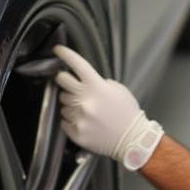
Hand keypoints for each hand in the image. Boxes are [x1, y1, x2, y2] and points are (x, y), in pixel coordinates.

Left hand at [54, 45, 161, 166]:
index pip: (77, 64)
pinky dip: (71, 119)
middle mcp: (85, 100)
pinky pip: (64, 120)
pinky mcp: (76, 132)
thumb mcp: (117, 90)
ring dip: (70, 103)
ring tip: (86, 110)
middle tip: (69, 83)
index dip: (65, 54)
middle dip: (63, 79)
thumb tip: (81, 79)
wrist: (132, 139)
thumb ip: (98, 82)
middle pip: (62, 81)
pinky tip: (84, 121)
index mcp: (97, 87)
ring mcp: (79, 117)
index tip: (57, 50)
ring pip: (62, 103)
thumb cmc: (126, 113)